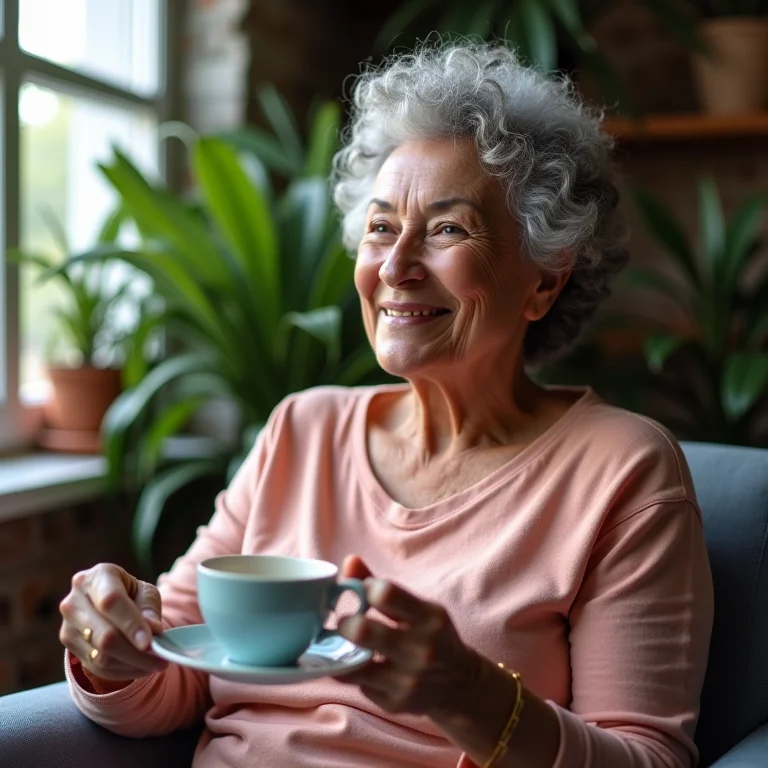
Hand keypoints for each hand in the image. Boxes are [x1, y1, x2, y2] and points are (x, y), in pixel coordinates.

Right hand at [59, 563, 167, 681]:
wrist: (105, 602)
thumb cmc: (129, 593)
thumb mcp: (145, 592)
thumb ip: (149, 609)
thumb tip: (154, 631)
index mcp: (97, 576)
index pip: (111, 601)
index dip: (130, 623)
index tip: (149, 642)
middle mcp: (75, 600)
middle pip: (104, 635)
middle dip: (136, 653)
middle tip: (161, 659)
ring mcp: (67, 624)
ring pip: (100, 656)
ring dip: (132, 665)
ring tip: (156, 665)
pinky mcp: (68, 644)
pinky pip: (95, 667)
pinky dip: (121, 672)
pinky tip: (140, 668)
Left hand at [335, 555, 481, 716]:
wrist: (461, 685)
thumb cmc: (433, 636)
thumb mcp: (418, 608)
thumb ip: (382, 586)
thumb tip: (349, 561)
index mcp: (429, 618)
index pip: (386, 594)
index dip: (365, 588)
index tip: (362, 591)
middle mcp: (421, 650)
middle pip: (363, 631)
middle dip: (345, 623)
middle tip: (344, 622)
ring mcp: (407, 680)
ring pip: (353, 664)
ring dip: (341, 651)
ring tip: (342, 643)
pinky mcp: (394, 703)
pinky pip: (358, 684)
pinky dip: (353, 672)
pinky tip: (359, 664)